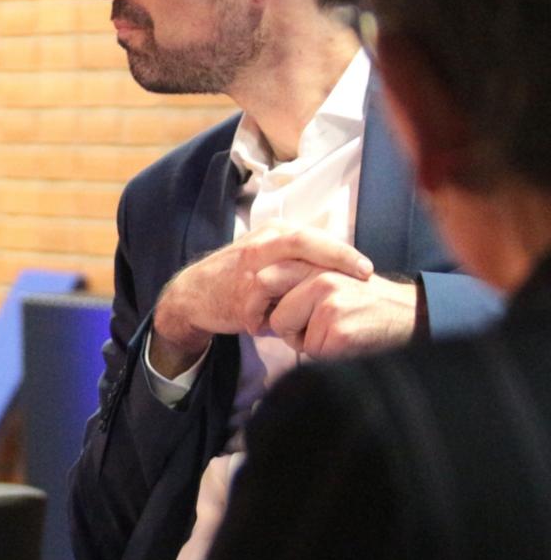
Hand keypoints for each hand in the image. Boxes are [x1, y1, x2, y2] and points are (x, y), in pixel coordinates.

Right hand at [149, 225, 374, 375]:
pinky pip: (267, 304)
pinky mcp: (240, 295)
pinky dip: (281, 316)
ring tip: (334, 305)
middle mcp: (260, 246)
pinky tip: (289, 326)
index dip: (342, 250)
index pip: (313, 236)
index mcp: (272, 233)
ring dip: (312, 290)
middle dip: (337, 257)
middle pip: (303, 242)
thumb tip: (342, 270)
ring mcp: (248, 269)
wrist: (194, 294)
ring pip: (287, 273)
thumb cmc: (239, 277)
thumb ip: (300, 259)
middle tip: (364, 273)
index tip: (366, 268)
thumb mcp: (269, 257)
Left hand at [265, 270, 417, 357]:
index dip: (253, 301)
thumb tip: (256, 297)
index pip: (265, 278)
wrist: (409, 316)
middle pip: (270, 304)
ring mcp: (330, 303)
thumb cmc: (363, 303)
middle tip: (284, 332)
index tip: (255, 319)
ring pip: (285, 329)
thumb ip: (296, 281)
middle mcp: (321, 278)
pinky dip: (322, 353)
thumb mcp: (330, 279)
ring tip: (332, 332)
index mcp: (316, 263)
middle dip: (275, 323)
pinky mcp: (338, 328)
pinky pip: (309, 349)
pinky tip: (345, 342)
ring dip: (302, 339)